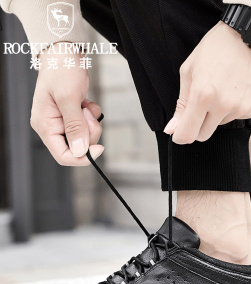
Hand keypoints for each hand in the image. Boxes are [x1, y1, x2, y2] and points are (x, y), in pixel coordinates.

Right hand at [30, 42, 103, 165]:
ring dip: (91, 123)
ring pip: (85, 137)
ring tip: (86, 105)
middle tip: (88, 114)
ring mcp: (63, 122)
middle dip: (89, 133)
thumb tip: (79, 151)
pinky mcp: (73, 117)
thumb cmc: (62, 70)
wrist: (65, 52)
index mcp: (45, 126)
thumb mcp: (69, 98)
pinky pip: (88, 126)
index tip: (99, 148)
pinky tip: (87, 102)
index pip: (63, 155)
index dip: (82, 157)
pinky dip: (92, 116)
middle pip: (77, 147)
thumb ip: (75, 126)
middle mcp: (52, 127)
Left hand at [164, 21, 250, 143]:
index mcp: (203, 95)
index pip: (187, 134)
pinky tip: (237, 89)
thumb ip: (181, 104)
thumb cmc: (216, 48)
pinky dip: (234, 108)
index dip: (180, 136)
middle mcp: (223, 105)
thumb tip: (172, 130)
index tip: (179, 133)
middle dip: (198, 125)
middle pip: (203, 135)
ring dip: (218, 113)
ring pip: (221, 124)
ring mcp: (242, 108)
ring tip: (224, 88)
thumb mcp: (190, 71)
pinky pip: (238, 117)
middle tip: (201, 105)